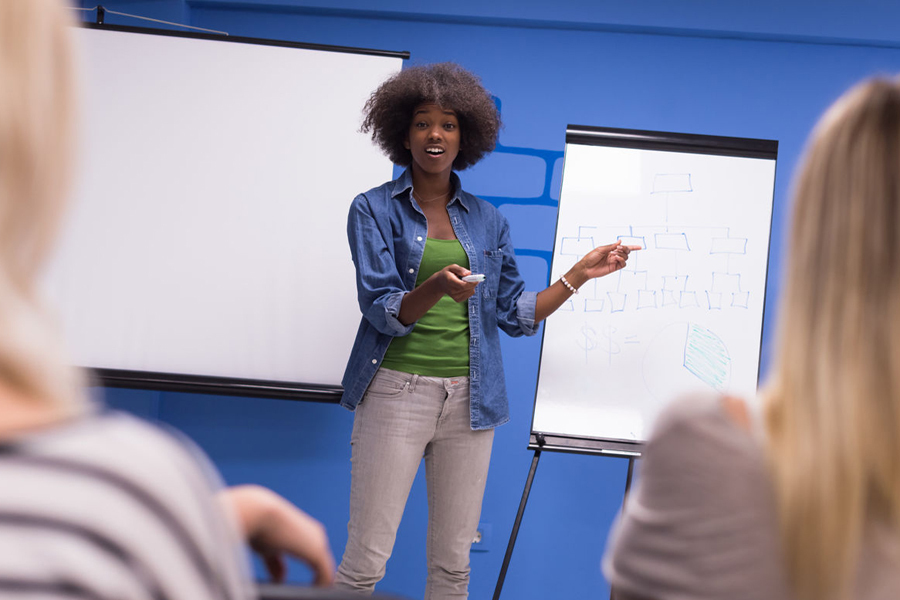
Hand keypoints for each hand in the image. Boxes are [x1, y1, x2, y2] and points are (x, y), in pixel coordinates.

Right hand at [220, 485, 335, 584]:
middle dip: (318, 580)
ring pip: (325, 570)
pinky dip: (320, 586)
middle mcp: (316, 535)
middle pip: (322, 564)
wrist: (258, 512)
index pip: (312, 555)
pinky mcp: (317, 551)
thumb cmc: (258, 526)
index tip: (306, 588)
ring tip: (313, 595)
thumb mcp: (267, 548)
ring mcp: (318, 543)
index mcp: (304, 532)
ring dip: (319, 585)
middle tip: (312, 594)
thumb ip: (275, 563)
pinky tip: (314, 594)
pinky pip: (325, 575)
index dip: (313, 574)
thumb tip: (280, 578)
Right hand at [433, 264, 479, 301]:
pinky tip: (464, 286)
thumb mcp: (452, 267)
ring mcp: (455, 297)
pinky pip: (470, 294)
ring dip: (471, 285)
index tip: (477, 279)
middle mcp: (452, 291)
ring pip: (470, 291)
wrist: (441, 283)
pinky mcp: (458, 300)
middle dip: (473, 282)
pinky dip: (470, 289)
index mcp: (450, 282)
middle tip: (472, 277)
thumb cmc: (448, 273)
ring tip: (464, 281)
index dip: (472, 282)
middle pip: (468, 289)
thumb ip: (460, 269)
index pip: (463, 285)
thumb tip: (469, 273)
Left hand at [578, 241, 639, 279]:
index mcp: (611, 249)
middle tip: (619, 248)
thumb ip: (611, 246)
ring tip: (614, 254)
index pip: (623, 248)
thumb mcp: (601, 249)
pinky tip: (616, 258)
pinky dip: (622, 259)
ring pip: (626, 257)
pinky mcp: (614, 268)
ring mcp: (614, 262)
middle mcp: (614, 255)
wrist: (586, 267)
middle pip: (626, 251)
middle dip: (625, 248)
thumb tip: (620, 241)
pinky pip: (623, 264)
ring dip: (622, 254)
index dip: (632, 247)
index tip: (640, 247)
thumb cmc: (591, 257)